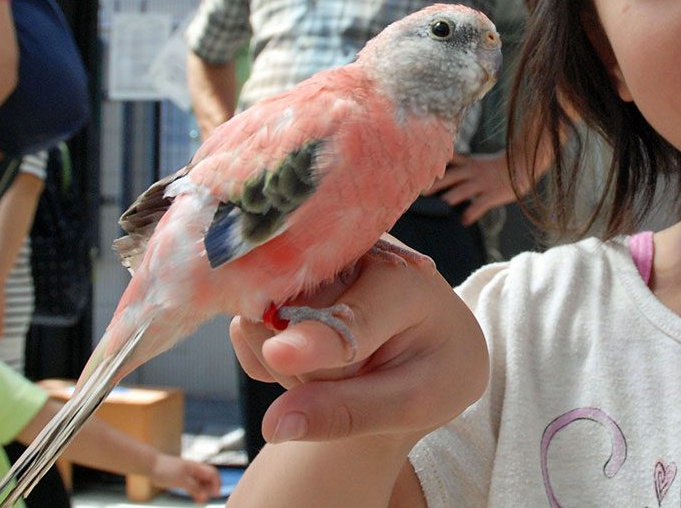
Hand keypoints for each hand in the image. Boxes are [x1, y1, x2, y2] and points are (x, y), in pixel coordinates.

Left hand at [150, 453, 220, 503]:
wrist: (150, 465)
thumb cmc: (165, 469)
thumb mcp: (181, 480)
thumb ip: (194, 488)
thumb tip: (205, 497)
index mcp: (196, 467)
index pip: (213, 474)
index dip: (216, 484)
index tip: (215, 495)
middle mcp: (194, 470)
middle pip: (208, 478)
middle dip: (211, 489)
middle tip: (208, 500)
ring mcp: (188, 474)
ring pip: (201, 483)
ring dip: (204, 492)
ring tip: (202, 502)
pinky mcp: (181, 478)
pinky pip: (193, 485)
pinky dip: (196, 492)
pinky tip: (195, 498)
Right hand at [230, 235, 488, 450]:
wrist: (435, 341)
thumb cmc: (435, 369)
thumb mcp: (415, 402)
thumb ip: (351, 412)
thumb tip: (275, 424)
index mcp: (404, 282)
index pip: (351, 317)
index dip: (315, 341)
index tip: (280, 355)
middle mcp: (352, 255)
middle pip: (295, 324)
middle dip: (308, 373)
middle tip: (355, 379)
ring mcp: (312, 262)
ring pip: (261, 325)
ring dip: (286, 367)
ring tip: (338, 367)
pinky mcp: (282, 278)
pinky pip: (245, 328)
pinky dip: (268, 359)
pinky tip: (310, 359)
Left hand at [422, 151, 516, 224]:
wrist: (522, 163)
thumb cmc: (498, 167)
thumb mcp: (477, 161)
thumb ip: (461, 166)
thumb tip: (442, 176)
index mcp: (468, 163)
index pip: (447, 163)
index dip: (433, 168)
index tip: (416, 174)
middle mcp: (472, 172)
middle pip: (449, 177)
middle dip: (434, 186)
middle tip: (420, 194)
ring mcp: (482, 183)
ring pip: (462, 190)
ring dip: (449, 199)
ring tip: (439, 209)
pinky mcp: (492, 194)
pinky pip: (479, 205)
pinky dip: (470, 214)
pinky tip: (463, 222)